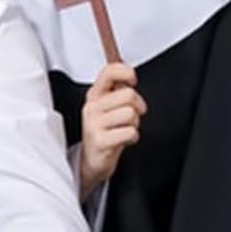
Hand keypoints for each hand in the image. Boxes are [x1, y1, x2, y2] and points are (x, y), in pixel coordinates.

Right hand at [79, 61, 146, 201]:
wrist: (92, 159)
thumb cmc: (105, 130)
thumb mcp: (108, 106)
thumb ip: (117, 89)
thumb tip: (129, 73)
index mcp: (94, 94)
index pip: (109, 71)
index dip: (126, 72)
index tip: (132, 81)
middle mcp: (92, 107)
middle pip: (128, 94)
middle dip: (138, 106)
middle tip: (132, 115)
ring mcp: (94, 124)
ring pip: (131, 113)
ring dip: (135, 123)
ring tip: (125, 129)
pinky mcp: (100, 141)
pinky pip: (129, 132)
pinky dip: (133, 137)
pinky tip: (124, 139)